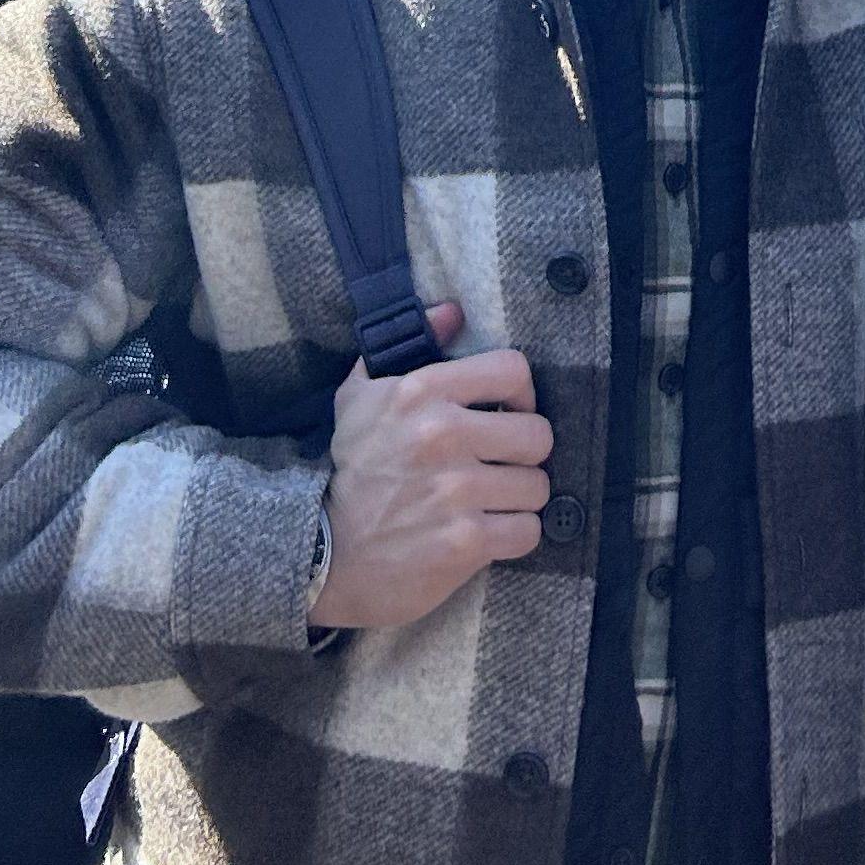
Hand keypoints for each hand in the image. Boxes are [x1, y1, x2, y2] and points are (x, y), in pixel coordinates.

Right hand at [308, 302, 552, 632]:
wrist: (326, 553)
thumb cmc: (352, 469)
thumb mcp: (361, 397)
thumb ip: (409, 346)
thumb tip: (453, 311)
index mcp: (421, 392)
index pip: (513, 371)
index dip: (521, 394)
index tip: (509, 413)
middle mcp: (443, 436)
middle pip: (537, 435)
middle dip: (524, 453)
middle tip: (504, 464)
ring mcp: (457, 492)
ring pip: (536, 486)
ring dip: (520, 497)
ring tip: (494, 500)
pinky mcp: (466, 542)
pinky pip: (527, 530)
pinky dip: (514, 534)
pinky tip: (491, 532)